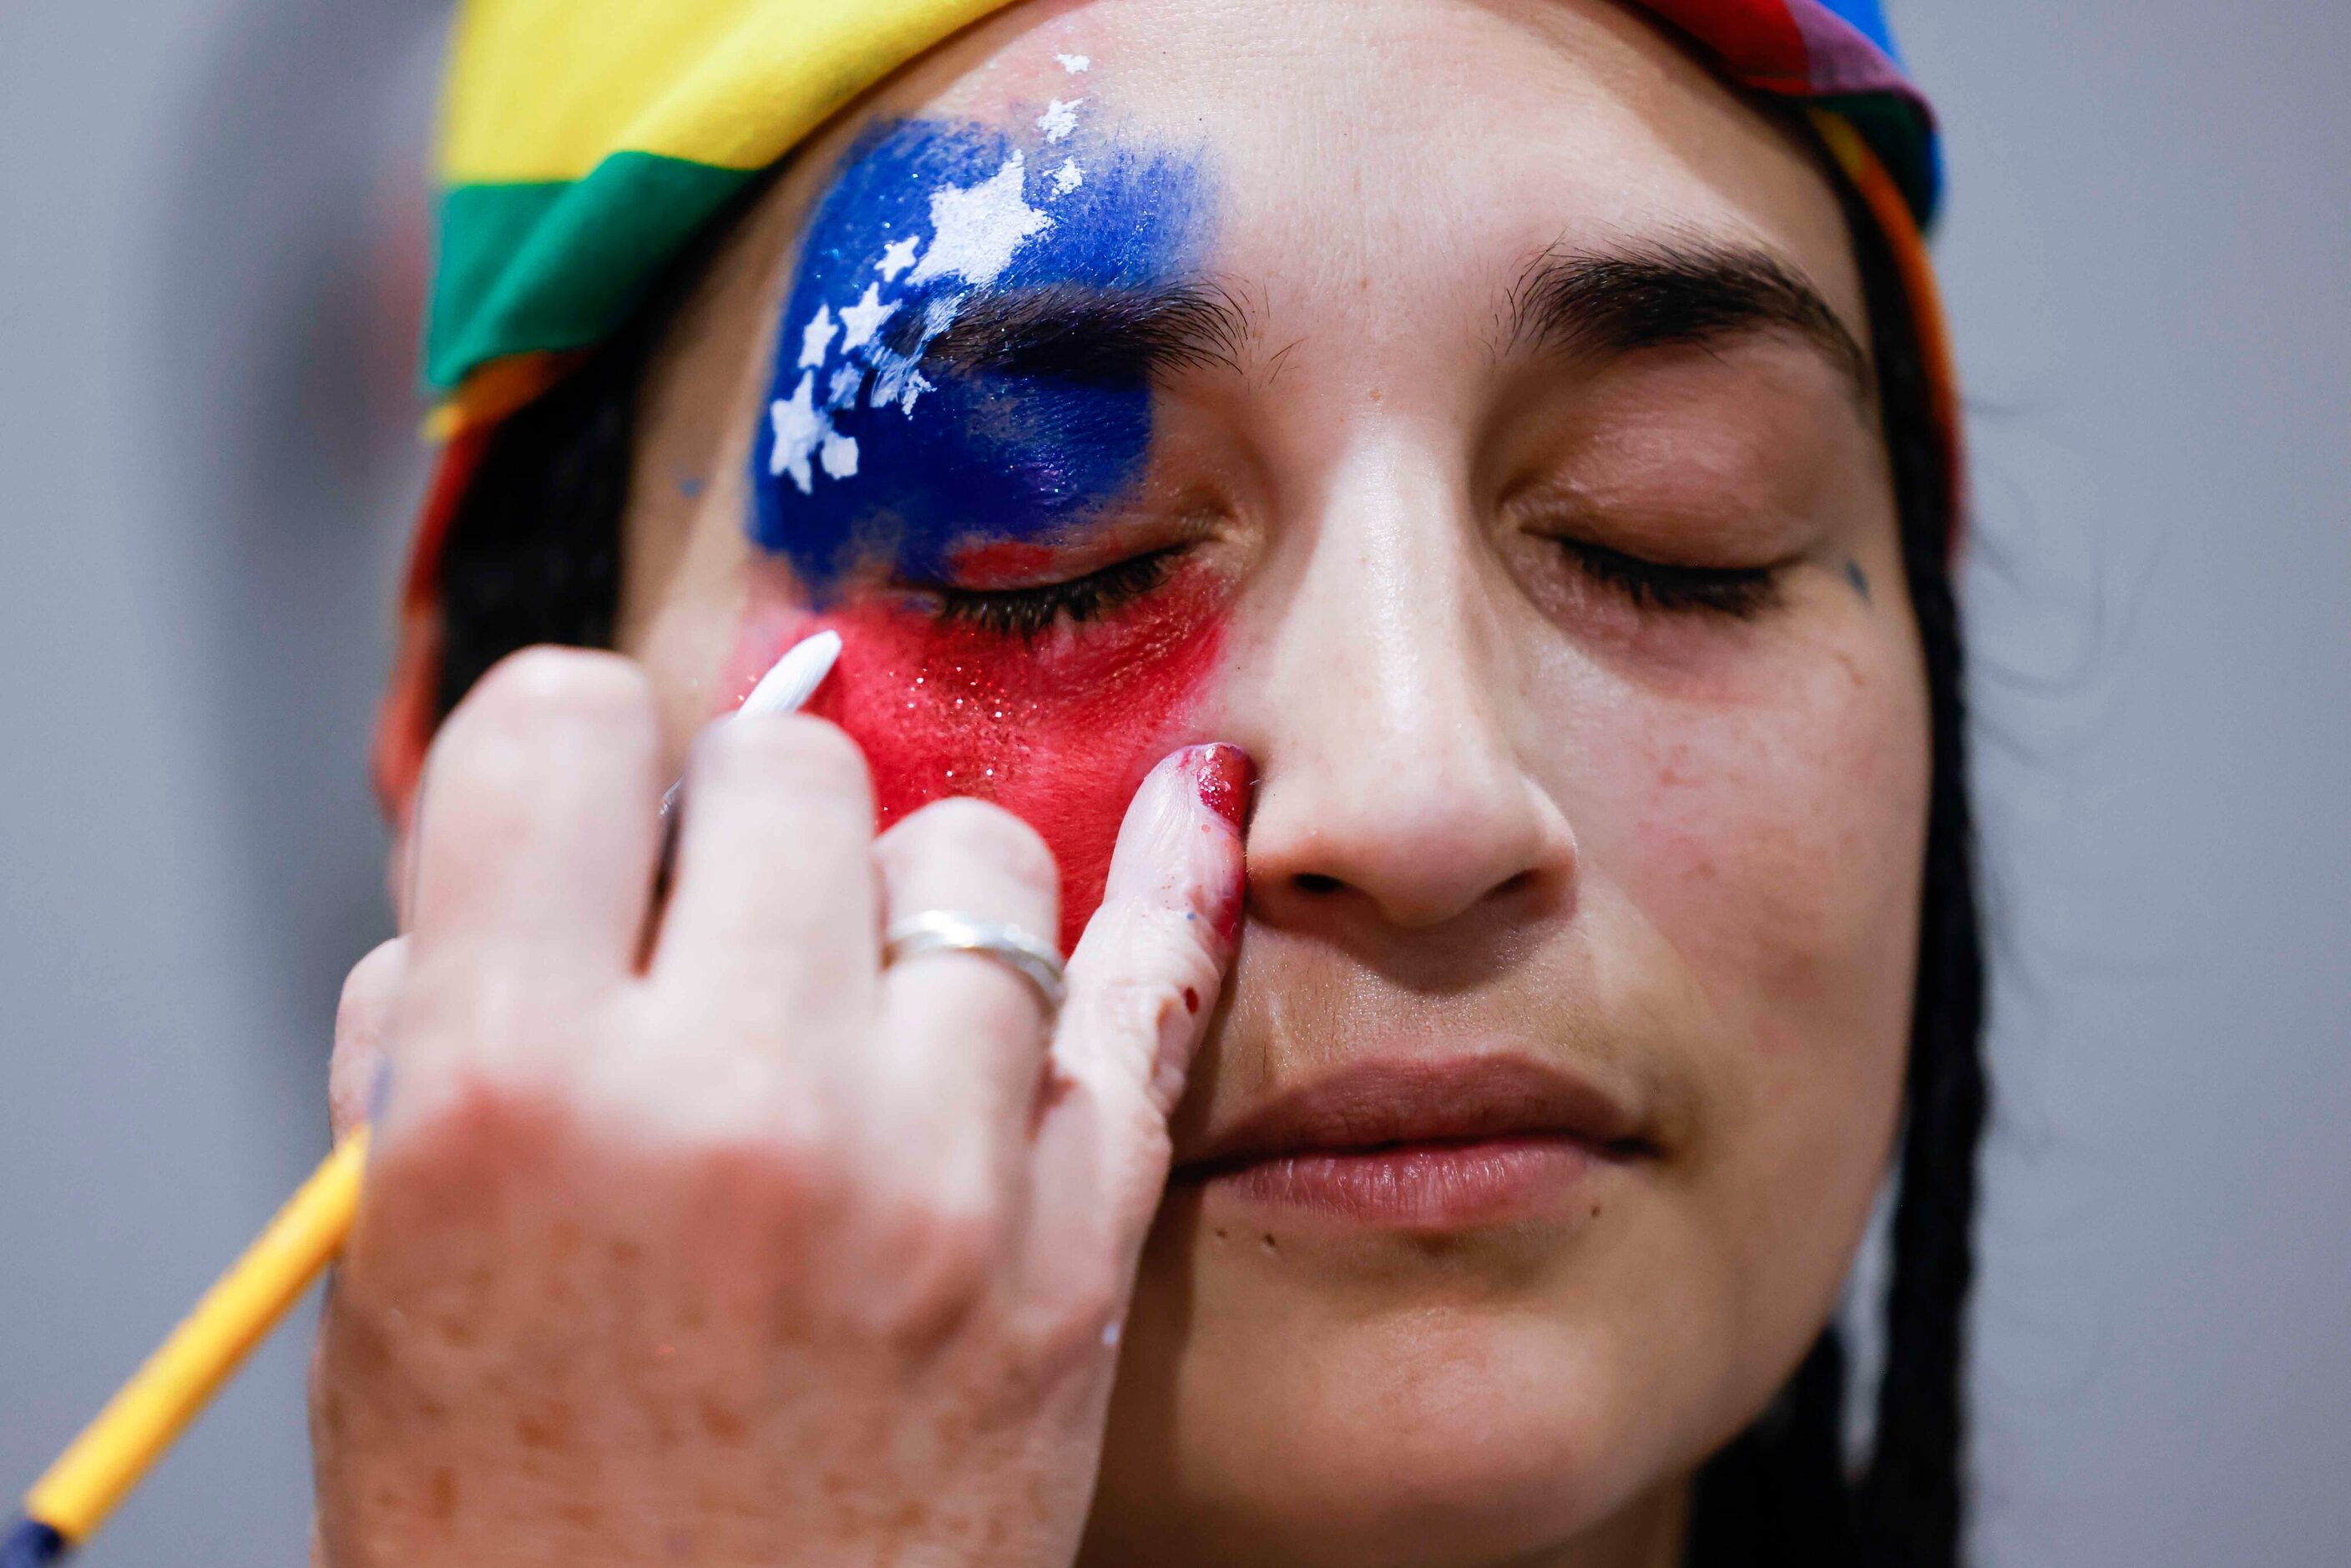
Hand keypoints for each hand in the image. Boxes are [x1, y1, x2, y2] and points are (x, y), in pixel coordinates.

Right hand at [311, 647, 1247, 1564]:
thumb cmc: (512, 1530)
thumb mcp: (390, 1269)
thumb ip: (449, 1023)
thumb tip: (572, 847)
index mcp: (508, 1095)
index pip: (567, 727)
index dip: (577, 762)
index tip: (599, 822)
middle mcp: (734, 1107)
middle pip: (797, 772)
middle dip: (752, 828)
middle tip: (733, 939)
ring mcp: (935, 1177)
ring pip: (980, 862)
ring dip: (912, 910)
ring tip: (864, 1017)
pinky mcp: (1075, 1257)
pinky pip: (1147, 995)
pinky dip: (1164, 894)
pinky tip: (1190, 811)